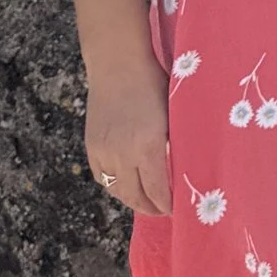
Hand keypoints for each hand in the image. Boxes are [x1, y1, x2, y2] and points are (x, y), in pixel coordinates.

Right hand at [86, 56, 171, 217]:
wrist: (118, 65)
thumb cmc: (154, 84)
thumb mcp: (173, 115)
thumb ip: (174, 144)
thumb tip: (185, 169)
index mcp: (147, 146)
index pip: (157, 190)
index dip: (167, 205)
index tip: (177, 210)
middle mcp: (122, 154)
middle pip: (135, 196)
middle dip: (150, 208)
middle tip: (163, 211)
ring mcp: (104, 151)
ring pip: (116, 190)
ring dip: (131, 199)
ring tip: (146, 202)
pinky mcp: (92, 147)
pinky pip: (101, 177)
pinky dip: (114, 186)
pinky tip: (125, 185)